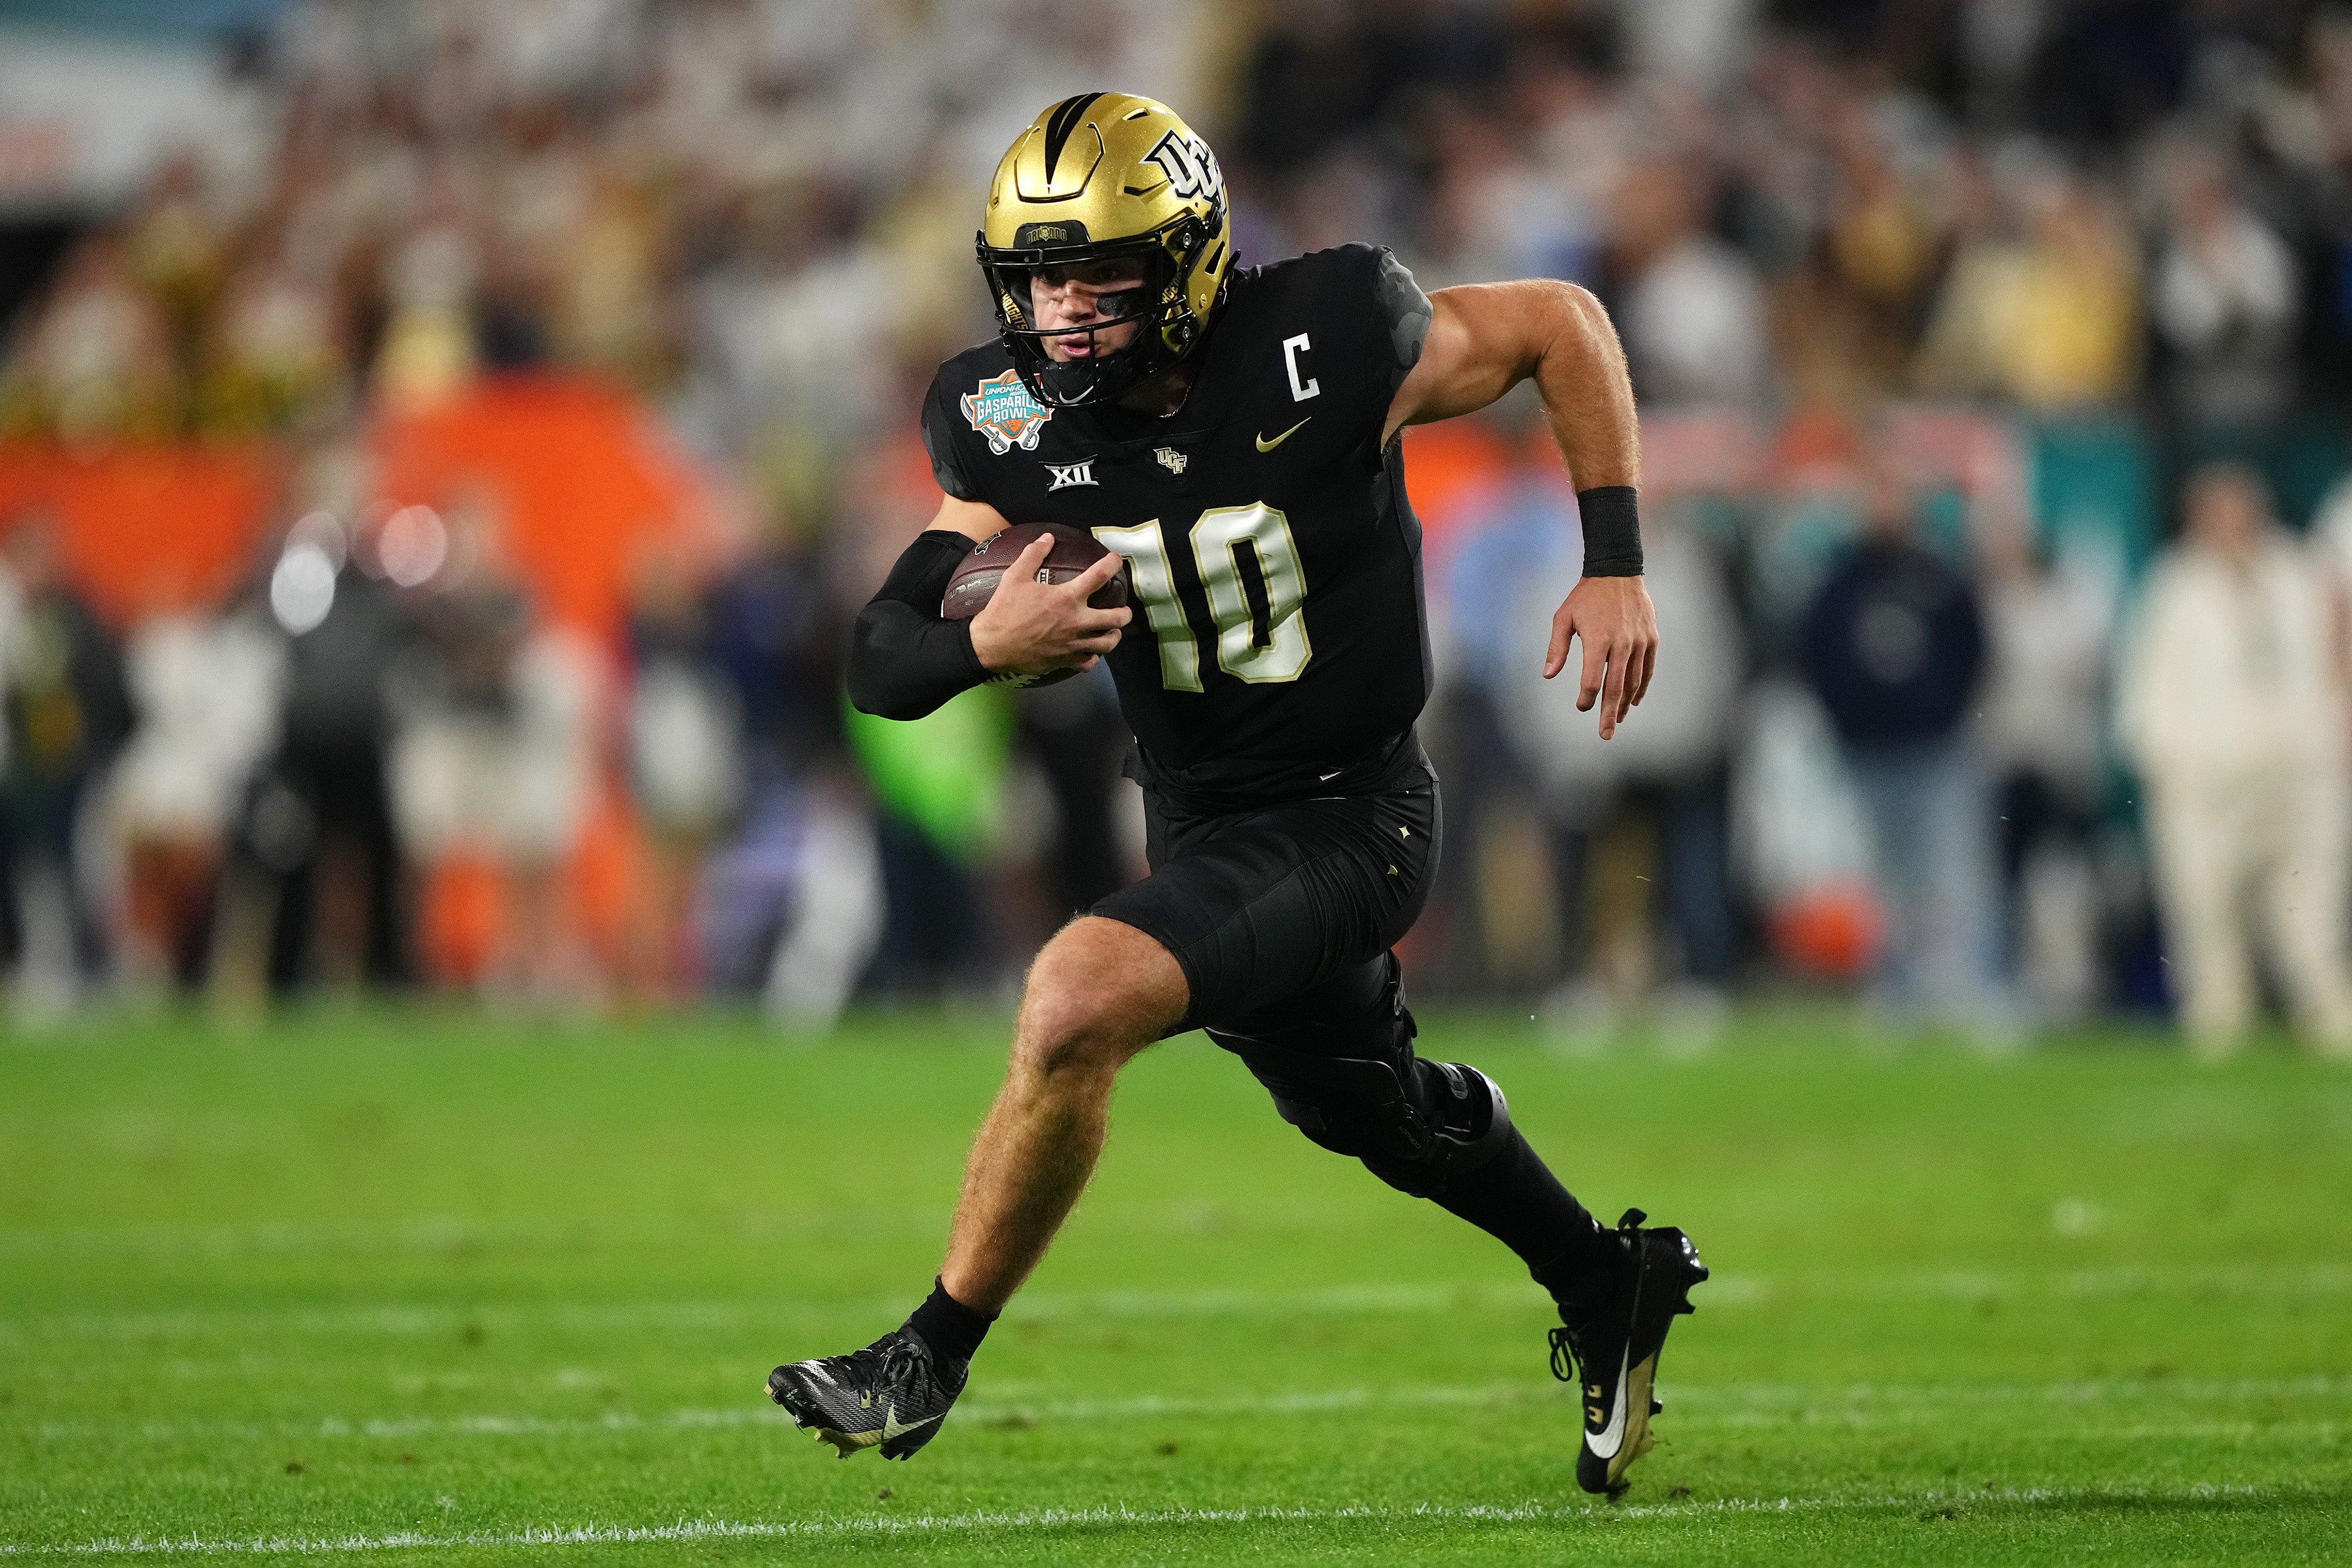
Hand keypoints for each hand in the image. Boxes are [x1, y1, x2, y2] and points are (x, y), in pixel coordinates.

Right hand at [969, 535, 1130, 677]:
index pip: (1099, 576)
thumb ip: (1033, 555)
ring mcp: (1072, 644)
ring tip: (1112, 630)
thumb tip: (1047, 538)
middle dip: (1125, 613)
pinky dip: (1093, 657)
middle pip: (1116, 618)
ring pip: (1107, 643)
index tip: (1116, 561)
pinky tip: (1090, 651)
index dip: (1112, 564)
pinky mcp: (1065, 661)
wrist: (992, 645)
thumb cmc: (1003, 610)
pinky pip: (1089, 662)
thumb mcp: (1015, 577)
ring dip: (1113, 635)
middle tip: (1123, 609)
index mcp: (1066, 598)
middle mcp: (1075, 622)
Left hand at [1544, 574, 1657, 739]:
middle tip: (1605, 735)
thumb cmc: (1585, 596)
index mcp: (1599, 640)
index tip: (1581, 706)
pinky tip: (1633, 700)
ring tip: (1616, 719)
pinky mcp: (1651, 638)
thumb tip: (1548, 675)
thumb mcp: (1563, 617)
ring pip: (1633, 681)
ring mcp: (1639, 642)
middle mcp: (1622, 644)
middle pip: (1616, 688)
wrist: (1617, 572)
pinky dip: (1641, 686)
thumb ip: (1556, 648)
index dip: (1586, 698)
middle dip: (1609, 714)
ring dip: (1624, 703)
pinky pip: (1647, 669)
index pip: (1593, 680)